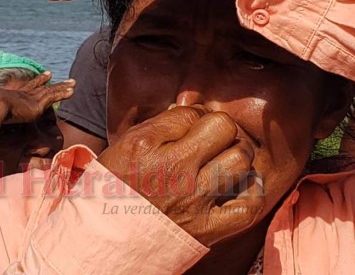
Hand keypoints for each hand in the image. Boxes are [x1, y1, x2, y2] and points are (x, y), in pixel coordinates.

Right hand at [0, 71, 74, 123]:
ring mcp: (30, 98)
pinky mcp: (37, 104)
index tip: (38, 77)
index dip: (31, 83)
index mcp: (10, 96)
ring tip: (73, 82)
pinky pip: (54, 96)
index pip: (22, 89)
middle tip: (52, 74)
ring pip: (50, 90)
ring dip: (62, 87)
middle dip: (46, 81)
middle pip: (37, 86)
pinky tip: (72, 91)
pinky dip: (63, 94)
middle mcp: (21, 94)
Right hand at [97, 105, 263, 246]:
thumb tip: (191, 111)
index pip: (193, 112)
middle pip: (224, 127)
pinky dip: (251, 191)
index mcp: (147, 144)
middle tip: (214, 140)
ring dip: (238, 156)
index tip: (192, 128)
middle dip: (221, 129)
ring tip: (227, 160)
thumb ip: (159, 126)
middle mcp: (173, 168)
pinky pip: (248, 204)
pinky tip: (242, 184)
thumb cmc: (112, 190)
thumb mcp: (123, 147)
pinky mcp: (206, 228)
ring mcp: (193, 199)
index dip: (196, 116)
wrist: (102, 242)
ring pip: (240, 159)